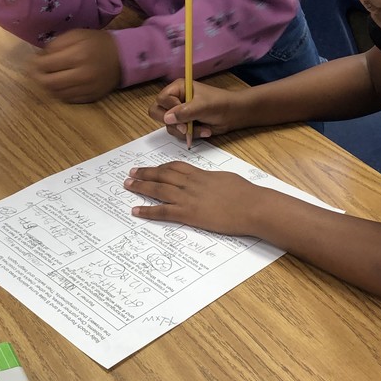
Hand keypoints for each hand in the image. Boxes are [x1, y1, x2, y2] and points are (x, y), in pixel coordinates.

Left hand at [29, 29, 121, 102]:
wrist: (122, 58)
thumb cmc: (97, 43)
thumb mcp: (77, 34)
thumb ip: (57, 43)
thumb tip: (41, 56)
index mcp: (78, 55)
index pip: (47, 65)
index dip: (35, 64)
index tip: (32, 61)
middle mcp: (82, 74)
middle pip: (50, 83)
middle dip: (38, 78)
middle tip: (35, 73)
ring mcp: (87, 89)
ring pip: (57, 93)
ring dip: (49, 86)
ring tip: (48, 77)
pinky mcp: (91, 97)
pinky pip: (69, 99)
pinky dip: (60, 93)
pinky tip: (60, 85)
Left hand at [124, 161, 261, 233]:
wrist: (252, 206)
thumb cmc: (247, 194)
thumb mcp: (227, 180)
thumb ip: (214, 180)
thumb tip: (211, 182)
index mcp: (202, 174)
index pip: (176, 167)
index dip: (161, 167)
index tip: (151, 167)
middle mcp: (191, 183)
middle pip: (163, 175)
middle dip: (145, 173)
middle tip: (131, 173)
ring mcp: (188, 198)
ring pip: (158, 189)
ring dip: (141, 187)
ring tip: (128, 185)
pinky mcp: (189, 214)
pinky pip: (163, 211)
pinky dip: (147, 210)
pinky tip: (136, 210)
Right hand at [149, 79, 244, 140]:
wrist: (233, 115)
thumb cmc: (219, 104)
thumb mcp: (202, 106)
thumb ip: (184, 112)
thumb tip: (167, 118)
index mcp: (177, 88)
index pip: (162, 100)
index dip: (169, 110)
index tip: (183, 117)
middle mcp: (175, 100)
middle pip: (157, 113)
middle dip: (173, 123)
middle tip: (186, 128)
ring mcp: (178, 113)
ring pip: (169, 126)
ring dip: (186, 131)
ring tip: (203, 129)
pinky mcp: (184, 124)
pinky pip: (178, 134)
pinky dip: (191, 135)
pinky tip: (205, 131)